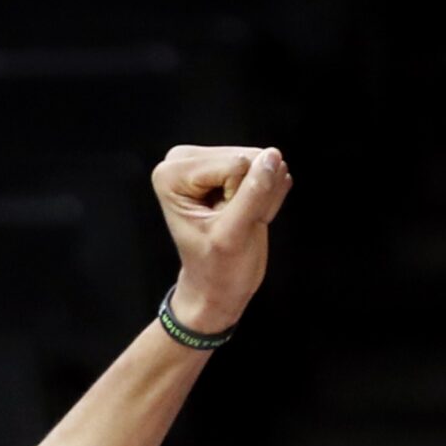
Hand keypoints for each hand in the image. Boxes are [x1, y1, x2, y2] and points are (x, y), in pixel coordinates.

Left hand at [151, 144, 291, 335]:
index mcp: (173, 172)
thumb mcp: (234, 236)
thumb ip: (253, 194)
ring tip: (241, 221)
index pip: (236, 165)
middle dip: (252, 195)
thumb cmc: (217, 270)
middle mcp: (185, 159)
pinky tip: (249, 214)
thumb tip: (273, 156)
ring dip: (261, 197)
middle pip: (247, 158)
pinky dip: (266, 195)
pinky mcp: (229, 166)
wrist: (217, 289)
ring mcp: (208, 160)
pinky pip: (266, 167)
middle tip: (236, 224)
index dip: (239, 199)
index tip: (225, 224)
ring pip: (261, 161)